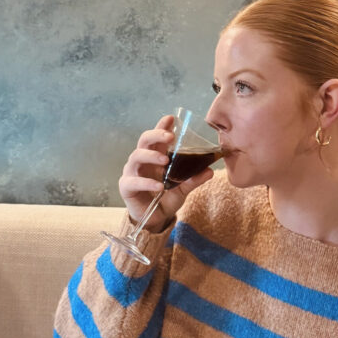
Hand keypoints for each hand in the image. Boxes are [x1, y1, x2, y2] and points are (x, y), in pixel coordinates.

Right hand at [118, 114, 213, 231]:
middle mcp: (142, 161)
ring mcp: (132, 172)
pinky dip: (146, 182)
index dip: (161, 125)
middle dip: (157, 135)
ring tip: (165, 160)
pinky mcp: (126, 187)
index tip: (171, 118)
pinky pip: (133, 181)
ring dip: (151, 155)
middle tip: (171, 136)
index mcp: (155, 156)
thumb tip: (210, 170)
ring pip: (136, 156)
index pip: (157, 136)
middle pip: (144, 140)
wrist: (155, 219)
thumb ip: (194, 179)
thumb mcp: (183, 188)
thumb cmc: (166, 198)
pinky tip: (159, 185)